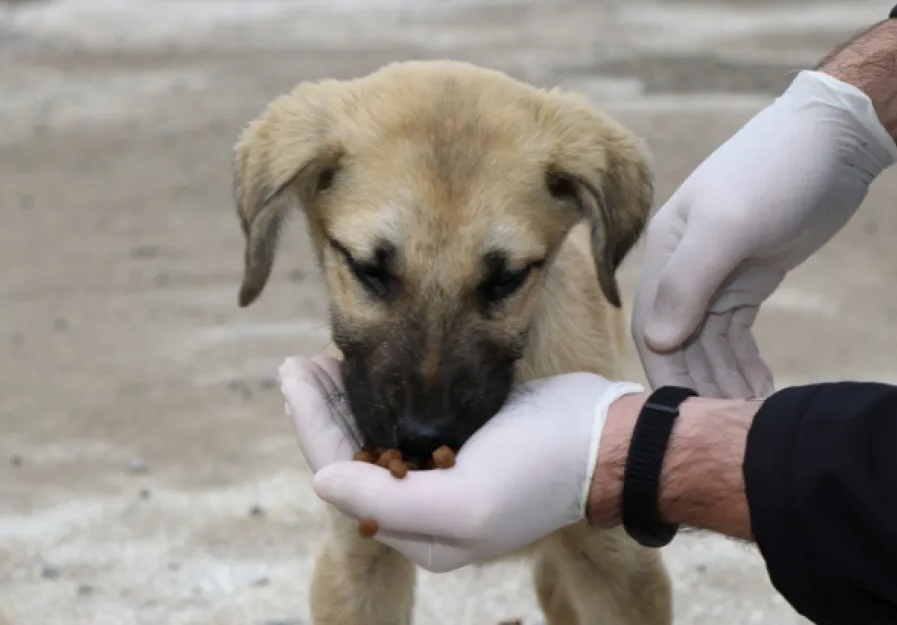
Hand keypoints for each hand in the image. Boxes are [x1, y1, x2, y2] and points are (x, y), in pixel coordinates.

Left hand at [279, 354, 643, 572]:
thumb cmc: (540, 468)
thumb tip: (321, 483)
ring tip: (317, 362)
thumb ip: (389, 501)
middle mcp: (424, 510)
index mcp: (419, 532)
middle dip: (321, 410)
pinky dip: (377, 397)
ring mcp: (441, 476)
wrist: (606, 441)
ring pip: (373, 438)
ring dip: (344, 401)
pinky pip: (401, 423)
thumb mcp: (465, 499)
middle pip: (352, 457)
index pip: (342, 476)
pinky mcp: (460, 445)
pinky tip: (363, 372)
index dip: (312, 425)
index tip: (291, 376)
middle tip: (297, 364)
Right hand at [632, 69, 896, 397]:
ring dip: (723, 380)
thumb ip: (688, 283)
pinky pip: (734, 335)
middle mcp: (682, 269)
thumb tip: (655, 342)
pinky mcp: (745, 282)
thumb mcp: (728, 225)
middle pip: (678, 341)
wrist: (831, 141)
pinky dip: (743, 363)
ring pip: (707, 344)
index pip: (651, 326)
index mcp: (665, 253)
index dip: (666, 372)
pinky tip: (758, 389)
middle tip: (724, 424)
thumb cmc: (773, 173)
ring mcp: (714, 276)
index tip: (687, 413)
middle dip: (698, 383)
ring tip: (747, 415)